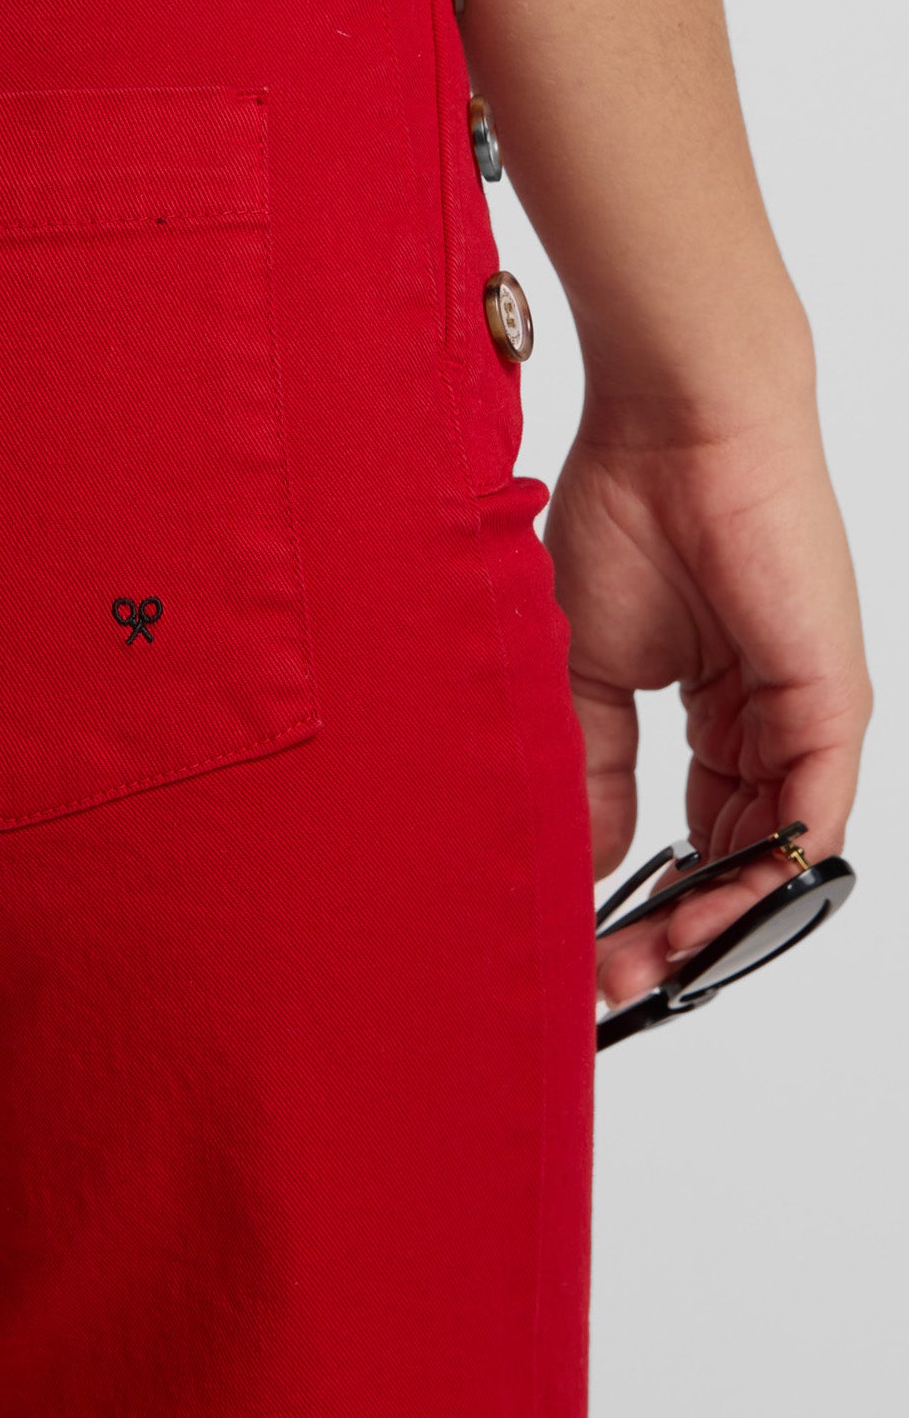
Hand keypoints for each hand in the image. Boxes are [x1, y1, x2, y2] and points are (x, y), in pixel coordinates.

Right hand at [543, 385, 869, 1012]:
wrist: (675, 436)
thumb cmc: (626, 518)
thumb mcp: (586, 671)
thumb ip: (597, 770)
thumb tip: (592, 861)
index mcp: (716, 708)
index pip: (695, 833)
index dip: (649, 898)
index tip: (594, 948)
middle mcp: (768, 722)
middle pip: (737, 858)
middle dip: (680, 929)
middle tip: (617, 981)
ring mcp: (804, 717)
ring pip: (774, 854)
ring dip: (716, 920)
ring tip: (649, 964)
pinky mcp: (831, 705)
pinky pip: (810, 820)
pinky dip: (765, 878)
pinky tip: (708, 918)